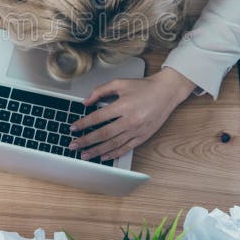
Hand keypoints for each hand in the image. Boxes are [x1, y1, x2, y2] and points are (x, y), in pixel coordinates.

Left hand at [69, 68, 195, 160]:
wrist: (166, 92)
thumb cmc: (143, 87)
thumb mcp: (120, 83)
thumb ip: (101, 91)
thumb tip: (86, 102)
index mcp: (123, 105)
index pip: (98, 117)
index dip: (83, 123)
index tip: (73, 128)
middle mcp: (130, 120)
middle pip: (104, 134)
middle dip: (86, 141)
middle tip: (73, 146)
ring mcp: (137, 130)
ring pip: (113, 144)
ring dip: (97, 151)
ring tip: (85, 155)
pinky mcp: (143, 136)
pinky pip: (126, 148)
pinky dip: (114, 153)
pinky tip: (103, 156)